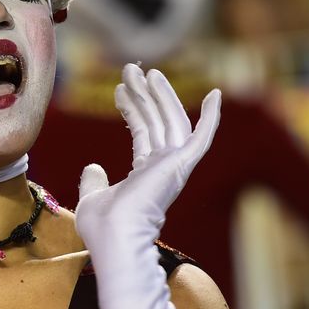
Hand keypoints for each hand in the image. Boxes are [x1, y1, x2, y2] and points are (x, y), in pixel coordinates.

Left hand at [76, 64, 221, 243]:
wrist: (115, 239)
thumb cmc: (103, 228)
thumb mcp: (92, 198)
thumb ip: (93, 182)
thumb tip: (93, 166)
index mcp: (146, 177)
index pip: (143, 135)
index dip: (133, 110)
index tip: (120, 90)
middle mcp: (163, 170)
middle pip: (157, 122)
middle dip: (144, 95)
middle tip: (130, 70)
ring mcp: (173, 167)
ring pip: (170, 121)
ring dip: (160, 95)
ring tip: (143, 70)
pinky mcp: (180, 166)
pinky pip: (200, 137)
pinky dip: (211, 117)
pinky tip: (215, 94)